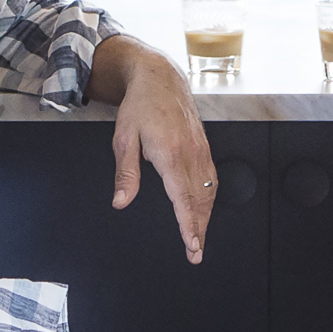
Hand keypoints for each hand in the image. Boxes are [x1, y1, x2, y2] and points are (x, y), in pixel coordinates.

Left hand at [102, 40, 216, 261]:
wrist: (160, 77)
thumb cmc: (139, 106)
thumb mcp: (123, 138)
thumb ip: (125, 173)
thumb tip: (121, 201)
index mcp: (169, 154)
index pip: (183, 198)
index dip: (189, 224)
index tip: (192, 244)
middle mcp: (189, 153)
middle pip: (199, 201)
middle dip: (199, 230)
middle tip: (196, 254)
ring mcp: (200, 149)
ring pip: (208, 191)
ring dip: (206, 217)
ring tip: (200, 239)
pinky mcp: (203, 146)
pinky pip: (211, 178)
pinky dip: (209, 198)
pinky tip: (205, 209)